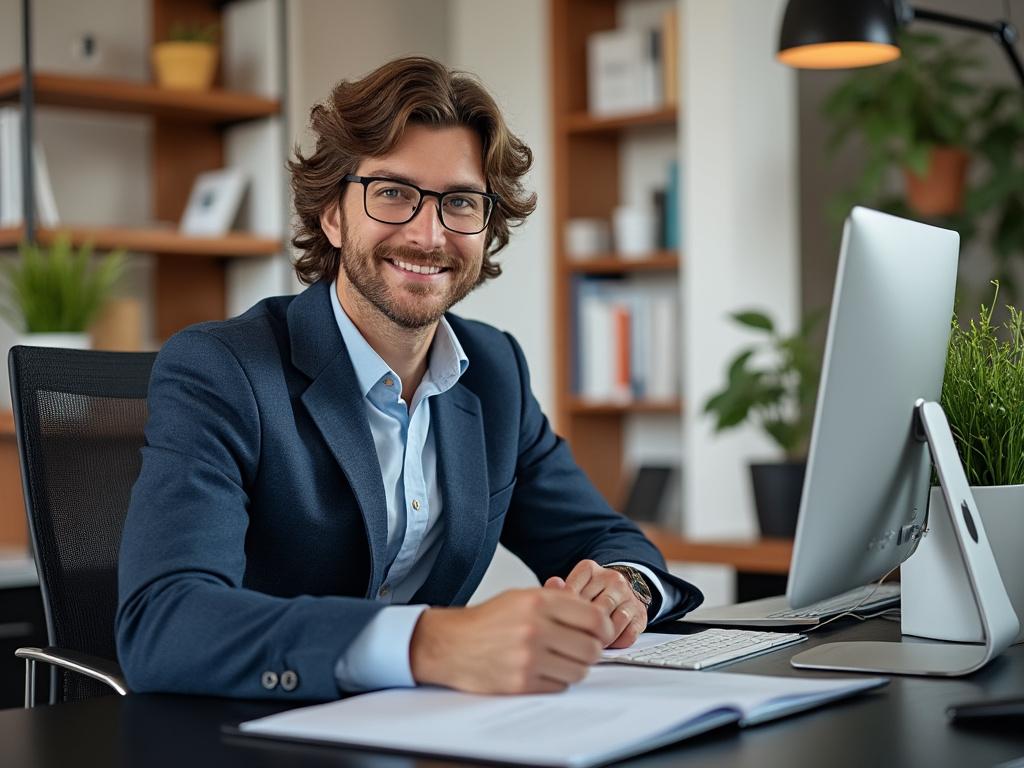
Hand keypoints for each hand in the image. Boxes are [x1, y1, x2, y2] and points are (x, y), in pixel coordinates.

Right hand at [409, 588, 612, 693]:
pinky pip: (559, 686)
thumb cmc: (487, 621)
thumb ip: (558, 602)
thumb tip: (597, 616)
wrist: (451, 644)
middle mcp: (535, 628)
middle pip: (591, 648)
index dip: (604, 628)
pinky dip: (557, 680)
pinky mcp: (521, 682)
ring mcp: (528, 657)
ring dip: (575, 667)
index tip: (601, 633)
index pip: (594, 618)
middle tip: (581, 648)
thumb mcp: (522, 597)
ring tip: (559, 659)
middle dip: (591, 650)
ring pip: (579, 671)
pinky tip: (542, 670)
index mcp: (538, 602)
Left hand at [544, 560, 647, 649]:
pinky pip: (628, 634)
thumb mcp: (572, 588)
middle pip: (593, 611)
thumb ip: (558, 589)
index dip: (564, 614)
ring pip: (612, 623)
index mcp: (589, 569)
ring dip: (601, 638)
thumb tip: (553, 585)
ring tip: (591, 644)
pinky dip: (617, 643)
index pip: (572, 593)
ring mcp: (628, 595)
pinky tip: (608, 643)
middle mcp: (612, 578)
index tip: (561, 624)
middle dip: (583, 630)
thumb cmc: (590, 594)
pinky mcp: (640, 613)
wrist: (621, 591)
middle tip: (575, 641)